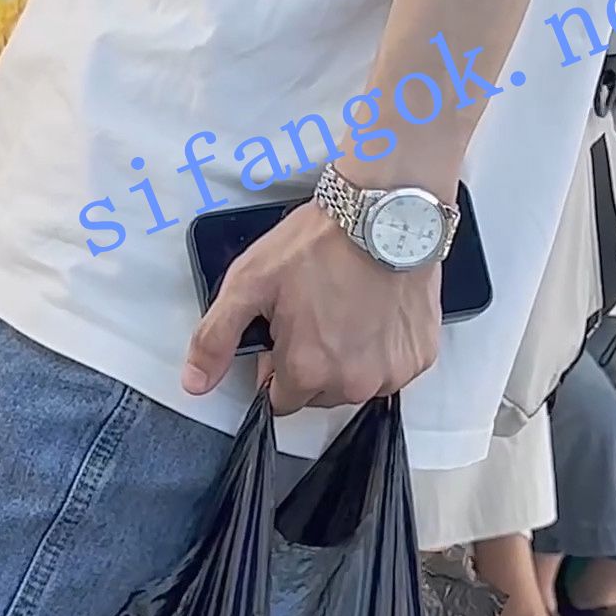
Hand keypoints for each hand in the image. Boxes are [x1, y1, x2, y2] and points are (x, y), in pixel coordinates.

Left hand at [183, 200, 442, 412]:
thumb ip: (215, 339)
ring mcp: (392, 373)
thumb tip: (195, 384)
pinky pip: (392, 370)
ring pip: (356, 384)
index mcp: (308, 372)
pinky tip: (375, 312)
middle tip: (315, 313)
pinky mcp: (420, 357)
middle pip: (319, 395)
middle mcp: (353, 383)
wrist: (384, 213)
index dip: (275, 366)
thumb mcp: (248, 283)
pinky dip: (382, 349)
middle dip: (312, 364)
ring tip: (347, 309)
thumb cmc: (319, 243)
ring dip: (348, 360)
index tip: (284, 333)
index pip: (279, 401)